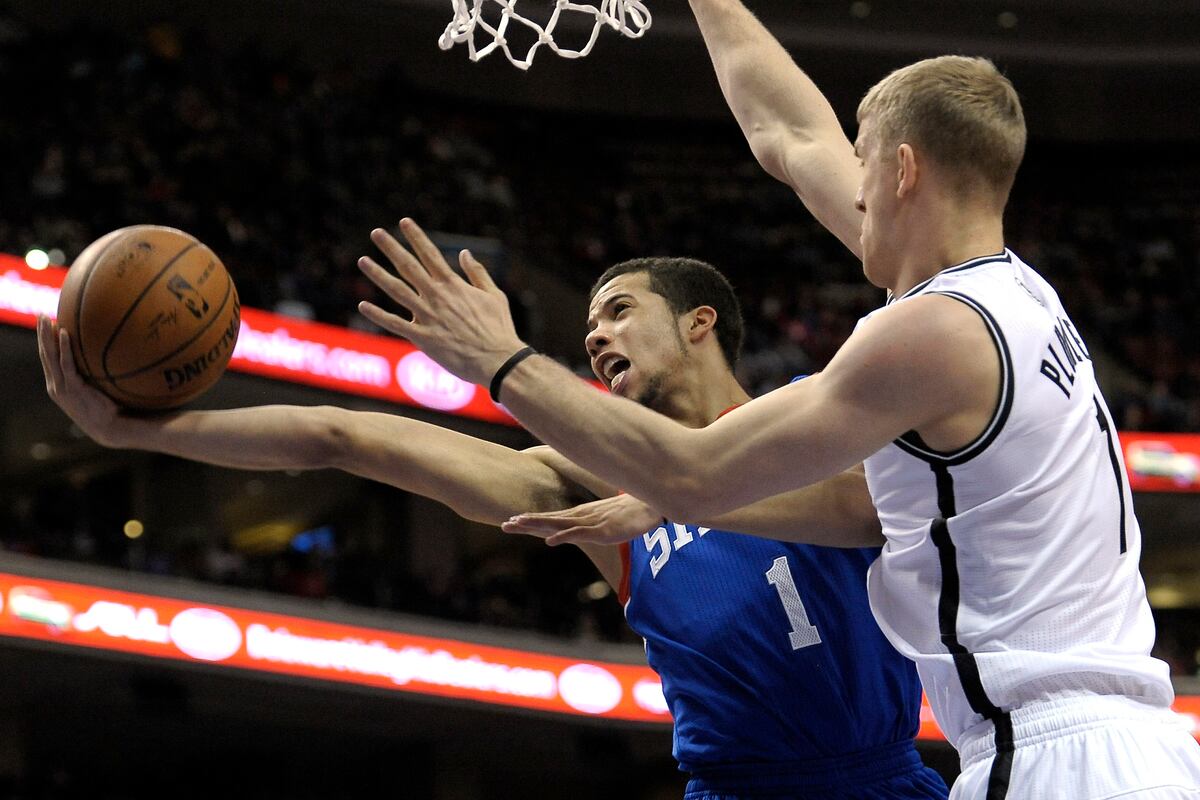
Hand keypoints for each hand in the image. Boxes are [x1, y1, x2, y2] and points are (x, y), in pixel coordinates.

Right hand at [37, 315, 127, 446]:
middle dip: (41, 334)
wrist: (110, 428)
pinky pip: (66, 364)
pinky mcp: (72, 388)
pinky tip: (63, 332)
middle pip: (45, 355)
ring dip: (46, 336)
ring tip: (45, 319)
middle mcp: (55, 385)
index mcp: (58, 385)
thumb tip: (106, 356)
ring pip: (50, 356)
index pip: (48, 359)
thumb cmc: (107, 409)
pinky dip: (63, 348)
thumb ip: (92, 376)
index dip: (45, 342)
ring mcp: (61, 387)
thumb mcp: (95, 390)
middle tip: (41, 315)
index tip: (46, 324)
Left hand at [356, 218, 527, 386]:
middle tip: (376, 233)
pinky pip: (395, 324)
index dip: (416, 237)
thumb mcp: (494, 295)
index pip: (430, 254)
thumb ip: (478, 273)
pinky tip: (362, 305)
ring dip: (378, 274)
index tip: (404, 221)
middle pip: (408, 266)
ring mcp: (427, 316)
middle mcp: (436, 296)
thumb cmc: (498, 329)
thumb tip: (464, 253)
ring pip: (397, 290)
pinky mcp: (422, 337)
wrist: (497, 360)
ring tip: (362, 261)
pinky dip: (378, 314)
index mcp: (453, 285)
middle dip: (391, 248)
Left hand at [502, 493, 664, 546]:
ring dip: (538, 524)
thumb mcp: (606, 520)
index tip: (511, 520)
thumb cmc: (630, 513)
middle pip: (549, 520)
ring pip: (559, 524)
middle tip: (504, 524)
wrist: (651, 506)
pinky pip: (580, 534)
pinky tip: (550, 541)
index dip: (531, 520)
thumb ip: (592, 526)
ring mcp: (591, 523)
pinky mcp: (602, 531)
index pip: (551, 518)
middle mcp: (581, 516)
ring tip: (519, 524)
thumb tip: (581, 532)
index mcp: (581, 515)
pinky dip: (564, 536)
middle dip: (526, 522)